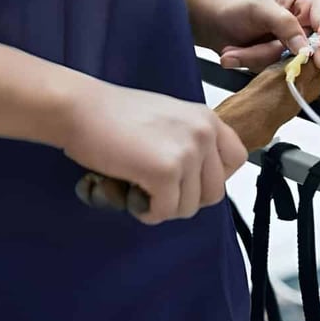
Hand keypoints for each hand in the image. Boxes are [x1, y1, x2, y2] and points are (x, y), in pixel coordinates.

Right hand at [64, 79, 247, 224]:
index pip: (236, 160)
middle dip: (184, 199)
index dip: (211, 177)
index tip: (186, 179)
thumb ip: (190, 142)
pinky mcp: (165, 171)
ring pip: (189, 206)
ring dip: (163, 207)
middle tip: (156, 190)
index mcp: (208, 119)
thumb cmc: (116, 116)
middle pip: (214, 192)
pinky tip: (130, 195)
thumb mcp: (170, 120)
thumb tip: (198, 181)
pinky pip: (165, 211)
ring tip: (138, 188)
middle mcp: (205, 133)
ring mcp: (187, 152)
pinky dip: (147, 212)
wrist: (82, 109)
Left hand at [215, 0, 319, 70]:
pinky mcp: (285, 63)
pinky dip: (253, 64)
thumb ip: (285, 24)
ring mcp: (298, 47)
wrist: (217, 25)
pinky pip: (276, 72)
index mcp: (311, 2)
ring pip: (291, 64)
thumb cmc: (238, 9)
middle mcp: (310, 25)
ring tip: (234, 50)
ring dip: (257, 58)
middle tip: (252, 50)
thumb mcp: (260, 9)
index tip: (318, 60)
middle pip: (312, 51)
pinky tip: (237, 54)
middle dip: (274, 52)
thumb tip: (305, 49)